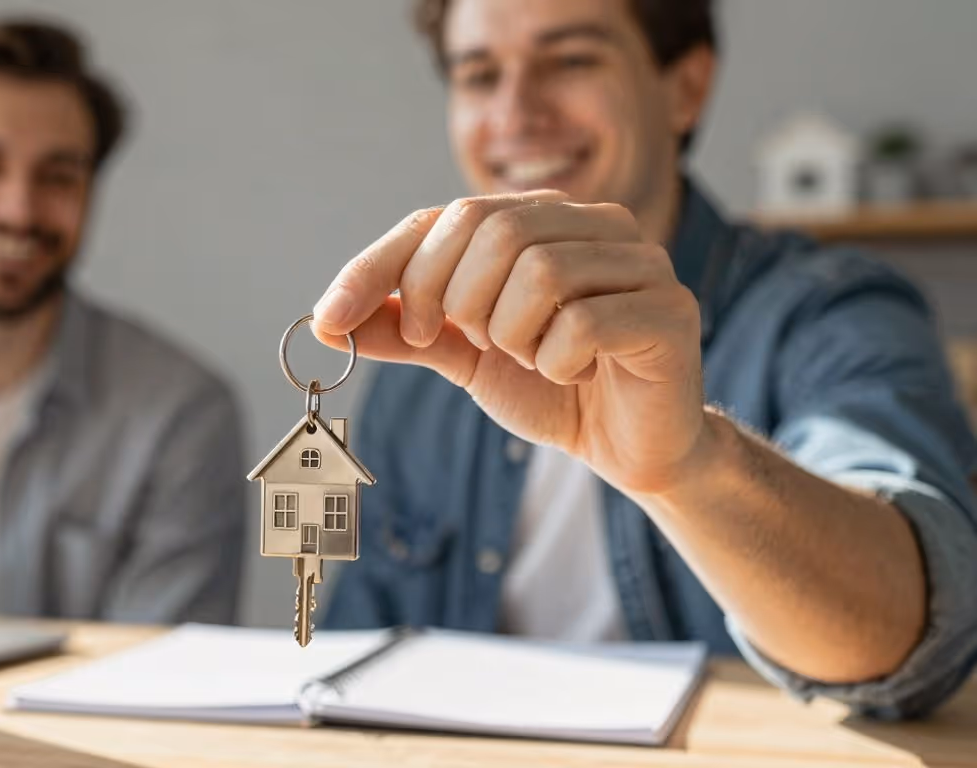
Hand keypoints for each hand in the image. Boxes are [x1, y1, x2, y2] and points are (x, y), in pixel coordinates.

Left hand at [312, 191, 707, 495]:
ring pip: (539, 271)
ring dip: (510, 333)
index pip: (443, 217)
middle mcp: (595, 222)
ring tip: (530, 356)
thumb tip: (329, 319)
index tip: (333, 319)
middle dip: (453, 300)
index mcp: (542, 217)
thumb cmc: (551, 386)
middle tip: (468, 343)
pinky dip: (556, 361)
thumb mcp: (461, 354)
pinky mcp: (668, 310)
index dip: (380, 266)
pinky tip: (570, 373)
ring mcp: (640, 261)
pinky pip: (583, 324)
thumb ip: (404, 327)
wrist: (628, 445)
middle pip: (493, 230)